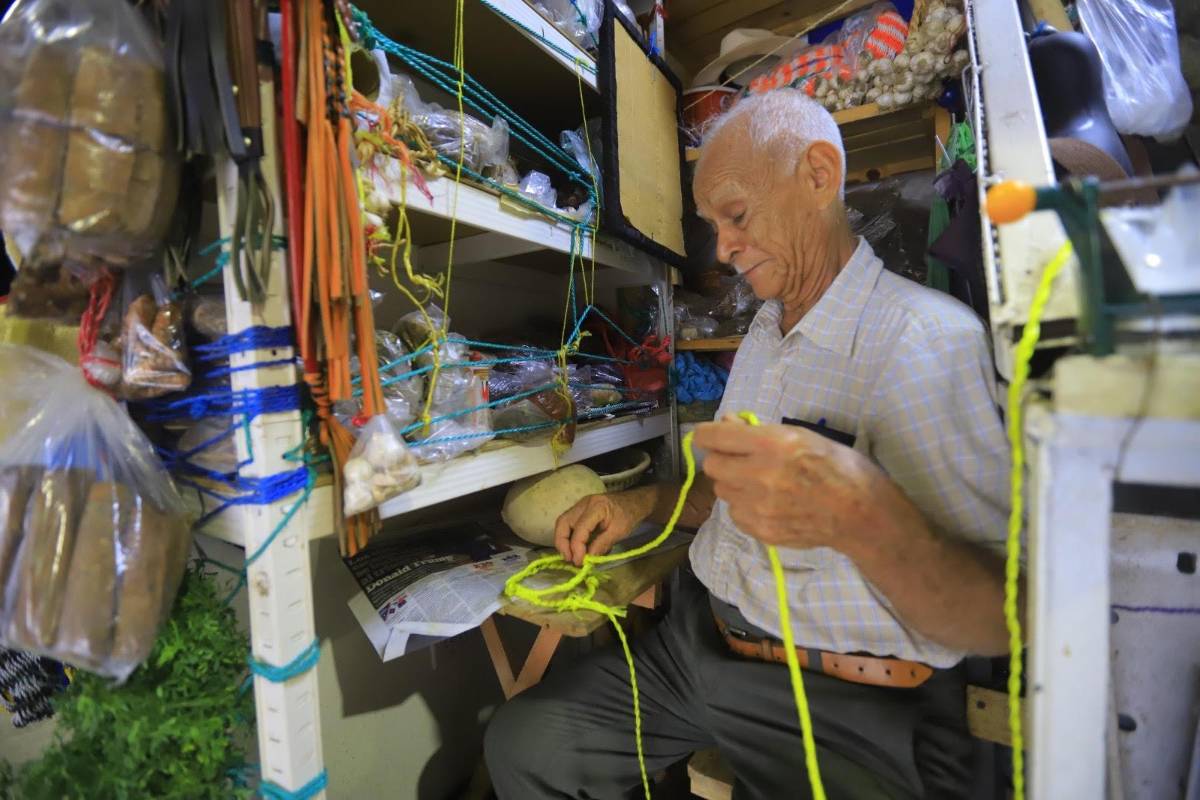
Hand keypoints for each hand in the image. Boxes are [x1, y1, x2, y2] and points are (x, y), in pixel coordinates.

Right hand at [554, 490, 647, 565]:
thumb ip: (602, 544)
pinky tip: (575, 548)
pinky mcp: (580, 510)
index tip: (579, 562)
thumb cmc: (628, 515)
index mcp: (597, 506)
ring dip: (563, 541)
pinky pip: (569, 524)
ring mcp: (580, 505)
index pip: (580, 528)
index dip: (577, 547)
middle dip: (562, 543)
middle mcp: (584, 503)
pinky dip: (569, 537)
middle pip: (563, 522)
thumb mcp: (619, 532)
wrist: (633, 502)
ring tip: (570, 556)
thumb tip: (587, 559)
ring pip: (562, 523)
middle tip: (568, 559)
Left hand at [694, 416, 885, 551]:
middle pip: (711, 466)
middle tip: (741, 459)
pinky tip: (768, 503)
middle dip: (722, 458)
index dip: (708, 434)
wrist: (860, 514)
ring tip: (760, 482)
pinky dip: (745, 506)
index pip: (713, 436)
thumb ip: (759, 430)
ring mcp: (758, 507)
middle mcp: (759, 475)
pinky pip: (736, 514)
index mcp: (771, 444)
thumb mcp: (802, 435)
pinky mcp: (761, 530)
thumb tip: (727, 423)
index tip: (712, 435)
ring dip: (733, 483)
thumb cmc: (838, 466)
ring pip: (722, 491)